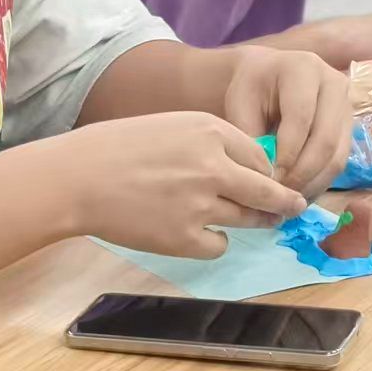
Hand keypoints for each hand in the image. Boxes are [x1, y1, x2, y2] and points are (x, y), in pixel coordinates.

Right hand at [66, 112, 305, 258]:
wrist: (78, 178)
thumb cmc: (120, 148)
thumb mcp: (173, 126)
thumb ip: (212, 143)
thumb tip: (249, 169)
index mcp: (210, 131)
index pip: (261, 157)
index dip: (267, 172)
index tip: (273, 181)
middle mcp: (213, 166)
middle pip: (268, 191)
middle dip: (284, 203)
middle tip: (293, 208)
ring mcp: (201, 204)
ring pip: (250, 219)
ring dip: (256, 222)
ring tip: (257, 222)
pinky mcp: (185, 238)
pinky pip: (220, 244)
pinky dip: (215, 241)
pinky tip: (198, 232)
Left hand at [221, 48, 352, 196]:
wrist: (269, 76)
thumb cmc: (252, 89)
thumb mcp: (241, 105)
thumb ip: (251, 137)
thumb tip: (267, 178)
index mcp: (303, 68)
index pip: (301, 117)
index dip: (287, 152)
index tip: (269, 178)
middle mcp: (334, 83)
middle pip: (325, 139)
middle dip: (302, 173)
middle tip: (280, 195)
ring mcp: (346, 106)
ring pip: (337, 154)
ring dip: (313, 182)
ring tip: (289, 199)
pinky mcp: (349, 127)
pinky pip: (340, 161)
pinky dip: (320, 182)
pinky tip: (300, 193)